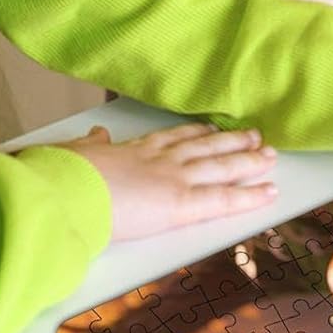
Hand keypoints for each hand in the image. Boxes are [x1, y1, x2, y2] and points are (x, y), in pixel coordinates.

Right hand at [58, 122, 276, 240]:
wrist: (65, 191)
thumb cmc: (61, 177)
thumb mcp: (72, 153)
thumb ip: (89, 146)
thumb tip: (95, 135)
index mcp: (132, 150)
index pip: (171, 138)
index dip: (195, 133)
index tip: (211, 128)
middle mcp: (160, 159)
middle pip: (204, 147)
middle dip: (231, 141)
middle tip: (254, 136)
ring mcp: (174, 178)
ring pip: (221, 166)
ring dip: (248, 160)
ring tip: (270, 154)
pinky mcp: (181, 204)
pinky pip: (224, 199)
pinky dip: (250, 196)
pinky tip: (270, 192)